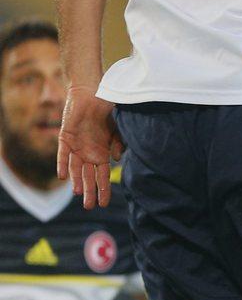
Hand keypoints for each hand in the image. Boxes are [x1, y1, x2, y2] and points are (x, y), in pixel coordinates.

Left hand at [57, 86, 122, 209]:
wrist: (93, 92)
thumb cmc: (108, 109)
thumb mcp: (118, 128)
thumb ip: (119, 143)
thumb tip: (117, 159)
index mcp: (102, 152)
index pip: (103, 175)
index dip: (104, 189)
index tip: (105, 204)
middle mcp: (88, 153)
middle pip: (88, 176)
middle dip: (89, 191)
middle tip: (89, 207)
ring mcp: (76, 147)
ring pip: (76, 168)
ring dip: (77, 180)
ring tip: (78, 193)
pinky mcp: (65, 138)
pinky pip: (63, 154)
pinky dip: (63, 165)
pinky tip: (63, 177)